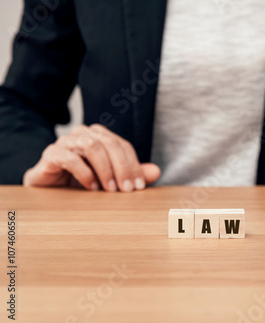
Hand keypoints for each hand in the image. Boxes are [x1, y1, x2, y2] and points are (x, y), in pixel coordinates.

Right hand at [23, 124, 160, 191]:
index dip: (134, 165)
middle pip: (110, 143)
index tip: (139, 186)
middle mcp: (83, 133)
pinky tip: (91, 188)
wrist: (50, 187)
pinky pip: (70, 158)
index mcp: (99, 135)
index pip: (123, 145)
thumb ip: (131, 173)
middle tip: (127, 190)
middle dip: (122, 167)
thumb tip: (156, 172)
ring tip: (109, 189)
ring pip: (92, 146)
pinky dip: (85, 174)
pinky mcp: (51, 154)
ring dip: (105, 169)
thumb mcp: (111, 178)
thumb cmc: (82, 179)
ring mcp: (65, 141)